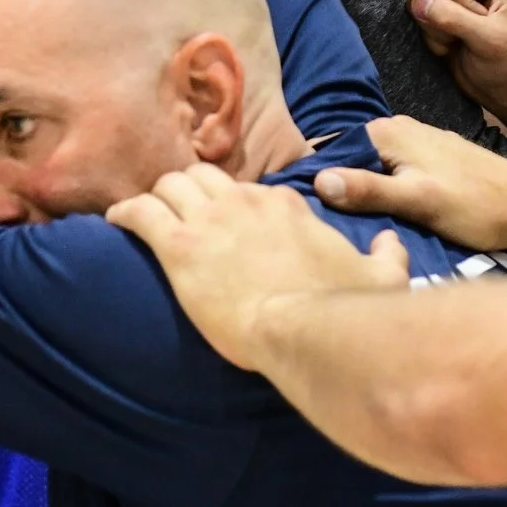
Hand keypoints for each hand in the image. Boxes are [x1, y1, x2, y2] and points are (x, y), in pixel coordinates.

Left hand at [107, 162, 408, 368]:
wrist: (306, 329)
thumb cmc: (343, 308)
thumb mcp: (381, 277)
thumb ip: (388, 256)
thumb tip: (392, 244)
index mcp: (287, 207)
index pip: (252, 190)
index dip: (234, 204)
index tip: (227, 221)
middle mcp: (245, 202)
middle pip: (203, 177)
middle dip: (187, 189)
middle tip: (177, 211)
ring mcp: (210, 221)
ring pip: (170, 183)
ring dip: (157, 196)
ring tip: (145, 214)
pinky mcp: (179, 247)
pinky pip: (140, 213)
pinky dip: (125, 213)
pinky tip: (115, 222)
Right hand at [314, 116, 506, 252]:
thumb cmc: (477, 207)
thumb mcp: (418, 201)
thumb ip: (368, 190)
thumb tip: (317, 181)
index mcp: (386, 132)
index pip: (328, 151)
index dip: (313, 181)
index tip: (302, 214)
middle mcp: (397, 128)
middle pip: (347, 161)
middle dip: (336, 191)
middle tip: (323, 230)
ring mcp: (415, 143)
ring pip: (370, 171)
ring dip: (360, 196)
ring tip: (349, 230)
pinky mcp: (430, 161)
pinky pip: (391, 176)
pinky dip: (383, 195)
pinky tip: (383, 221)